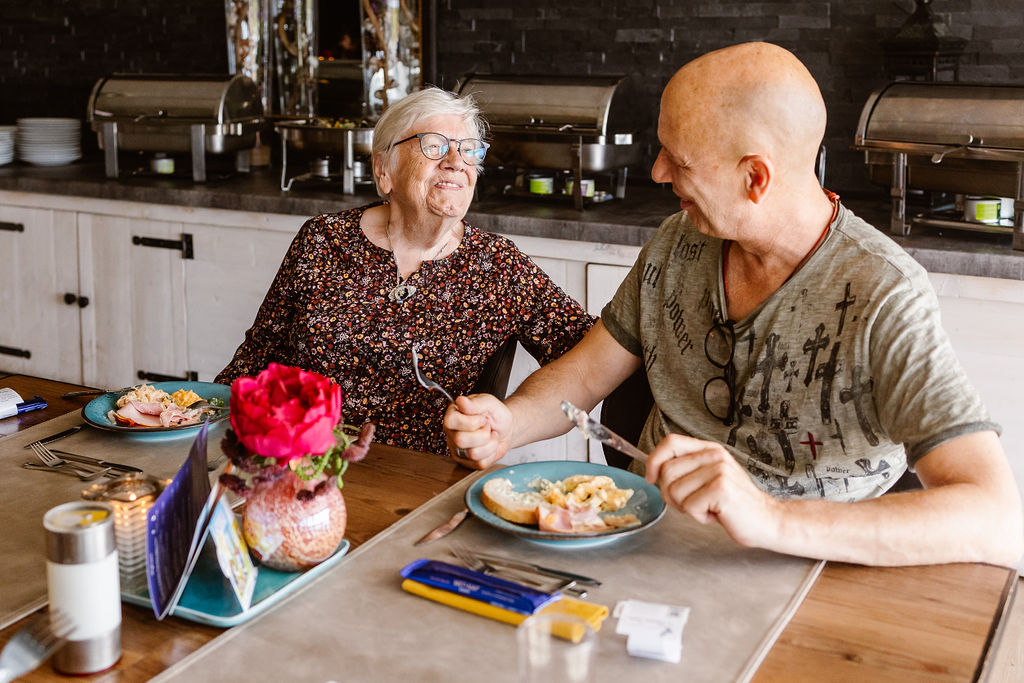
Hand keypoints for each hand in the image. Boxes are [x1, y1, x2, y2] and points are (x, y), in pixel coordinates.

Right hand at [443, 394, 512, 469]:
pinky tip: (489, 445)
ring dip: (489, 443)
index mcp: (453, 416)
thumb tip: (460, 401)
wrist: (506, 429)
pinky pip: (480, 463)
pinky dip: (491, 453)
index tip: (481, 418)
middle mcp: (452, 433)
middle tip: (486, 427)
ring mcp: (458, 450)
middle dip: (482, 433)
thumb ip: (476, 403)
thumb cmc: (495, 414)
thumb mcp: (489, 403)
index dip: (470, 422)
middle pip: (460, 440)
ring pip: (472, 453)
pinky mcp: (468, 463)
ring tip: (489, 435)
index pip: (451, 421)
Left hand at [645, 434, 779, 547]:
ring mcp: (719, 470)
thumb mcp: (709, 478)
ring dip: (686, 507)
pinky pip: (689, 506)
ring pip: (674, 491)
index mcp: (709, 450)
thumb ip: (686, 470)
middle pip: (666, 471)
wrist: (767, 520)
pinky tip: (716, 514)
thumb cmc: (734, 503)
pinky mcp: (721, 489)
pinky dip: (698, 517)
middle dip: (671, 494)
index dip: (653, 460)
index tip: (650, 477)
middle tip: (693, 502)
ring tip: (708, 507)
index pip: (670, 442)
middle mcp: (714, 455)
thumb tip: (653, 470)